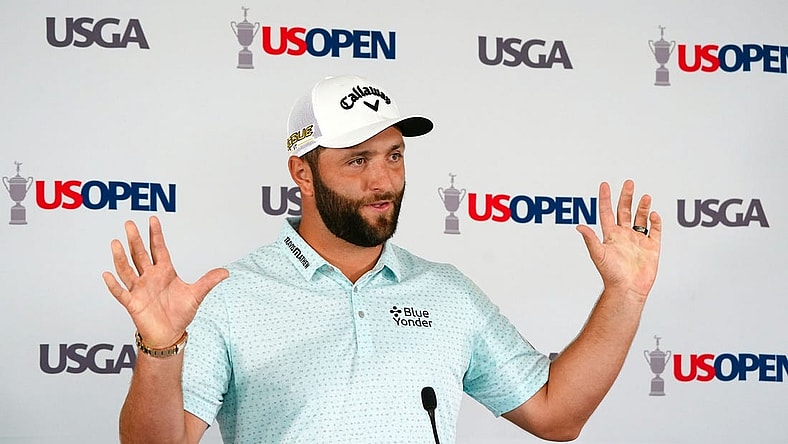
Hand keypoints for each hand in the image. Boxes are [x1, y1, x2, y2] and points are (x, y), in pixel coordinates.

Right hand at [102, 216, 228, 347]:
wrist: (170, 334)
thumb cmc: (180, 314)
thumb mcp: (196, 295)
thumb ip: (208, 281)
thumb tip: (226, 272)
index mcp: (165, 272)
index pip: (159, 249)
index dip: (156, 235)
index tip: (153, 219)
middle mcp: (150, 277)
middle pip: (140, 254)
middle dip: (136, 239)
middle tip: (130, 223)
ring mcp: (139, 289)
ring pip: (127, 270)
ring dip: (121, 257)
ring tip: (116, 243)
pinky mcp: (133, 303)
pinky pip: (121, 292)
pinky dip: (113, 284)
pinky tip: (107, 274)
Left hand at [576, 180, 661, 301]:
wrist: (628, 289)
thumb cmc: (611, 275)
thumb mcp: (598, 254)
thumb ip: (590, 239)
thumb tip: (579, 226)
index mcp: (610, 235)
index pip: (607, 212)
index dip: (605, 198)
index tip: (604, 185)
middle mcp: (624, 235)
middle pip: (625, 211)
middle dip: (626, 196)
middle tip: (629, 183)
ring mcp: (638, 240)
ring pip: (640, 218)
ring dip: (642, 207)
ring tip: (645, 196)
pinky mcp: (651, 247)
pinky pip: (655, 231)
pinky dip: (655, 222)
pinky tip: (654, 215)